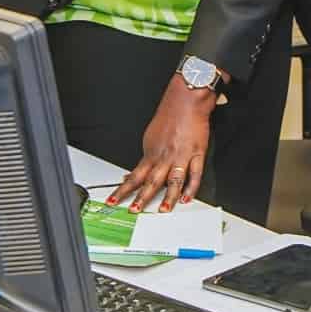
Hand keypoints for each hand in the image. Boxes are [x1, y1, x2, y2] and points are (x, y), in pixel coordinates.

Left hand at [107, 75, 218, 211]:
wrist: (186, 100)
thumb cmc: (169, 116)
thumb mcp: (150, 137)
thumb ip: (146, 157)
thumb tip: (135, 173)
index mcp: (150, 153)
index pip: (134, 176)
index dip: (123, 190)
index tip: (114, 201)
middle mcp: (164, 156)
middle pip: (151, 181)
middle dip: (141, 198)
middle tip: (135, 211)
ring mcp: (181, 156)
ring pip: (172, 180)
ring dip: (167, 197)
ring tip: (162, 210)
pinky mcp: (197, 153)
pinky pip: (194, 174)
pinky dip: (191, 188)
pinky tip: (187, 198)